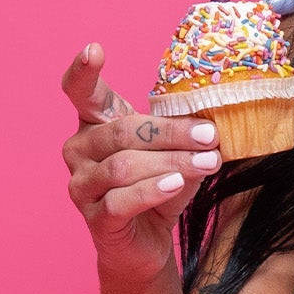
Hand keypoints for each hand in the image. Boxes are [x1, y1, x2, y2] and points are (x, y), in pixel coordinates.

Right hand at [60, 43, 220, 284]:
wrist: (146, 244)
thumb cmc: (158, 190)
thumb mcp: (172, 154)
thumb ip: (182, 134)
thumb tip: (214, 122)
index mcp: (94, 125)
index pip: (80, 92)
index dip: (83, 71)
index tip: (94, 49)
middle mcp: (79, 150)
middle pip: (123, 131)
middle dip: (171, 133)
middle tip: (209, 136)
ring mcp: (81, 185)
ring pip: (125, 166)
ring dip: (172, 162)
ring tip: (207, 162)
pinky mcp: (95, 217)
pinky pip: (122, 200)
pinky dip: (152, 190)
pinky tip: (175, 183)